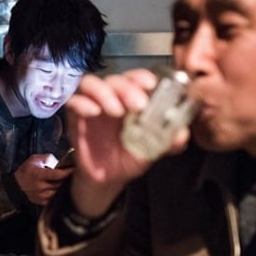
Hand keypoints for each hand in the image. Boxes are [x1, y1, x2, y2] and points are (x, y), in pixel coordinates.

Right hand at [14, 153, 71, 205]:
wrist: (15, 181)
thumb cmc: (26, 169)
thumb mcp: (36, 159)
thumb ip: (49, 159)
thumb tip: (61, 161)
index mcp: (38, 175)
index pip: (56, 175)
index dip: (66, 172)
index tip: (73, 169)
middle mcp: (38, 187)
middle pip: (58, 184)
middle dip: (64, 180)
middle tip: (70, 175)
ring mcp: (39, 196)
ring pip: (56, 193)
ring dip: (60, 188)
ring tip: (64, 182)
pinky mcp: (39, 202)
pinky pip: (52, 199)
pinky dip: (55, 194)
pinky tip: (57, 189)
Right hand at [64, 69, 190, 216]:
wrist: (107, 179)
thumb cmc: (130, 157)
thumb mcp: (152, 151)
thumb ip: (170, 143)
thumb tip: (183, 134)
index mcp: (132, 100)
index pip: (135, 78)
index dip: (141, 76)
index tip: (151, 84)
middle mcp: (112, 97)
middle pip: (115, 78)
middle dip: (127, 87)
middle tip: (138, 104)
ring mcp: (92, 104)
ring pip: (92, 83)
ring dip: (104, 92)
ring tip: (116, 111)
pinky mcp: (75, 116)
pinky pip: (73, 101)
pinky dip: (83, 103)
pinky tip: (93, 112)